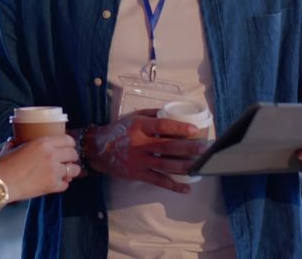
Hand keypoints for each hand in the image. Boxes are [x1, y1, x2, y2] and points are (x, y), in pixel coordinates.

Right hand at [0, 134, 79, 201]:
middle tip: (67, 160)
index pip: (68, 140)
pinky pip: (66, 185)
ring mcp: (54, 171)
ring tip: (65, 173)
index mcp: (43, 143)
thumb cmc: (4, 166)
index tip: (69, 146)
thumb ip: (16, 142)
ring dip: (71, 171)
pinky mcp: (53, 185)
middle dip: (72, 157)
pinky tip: (57, 183)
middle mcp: (52, 155)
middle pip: (74, 154)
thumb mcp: (10, 148)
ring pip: (74, 170)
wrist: (2, 183)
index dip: (70, 144)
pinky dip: (62, 184)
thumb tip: (14, 140)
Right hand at [86, 109, 207, 193]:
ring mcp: (138, 160)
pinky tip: (186, 188)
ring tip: (200, 167)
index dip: (179, 127)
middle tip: (204, 149)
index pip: (161, 126)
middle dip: (188, 148)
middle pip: (167, 146)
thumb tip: (173, 113)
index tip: (194, 129)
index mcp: (139, 126)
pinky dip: (173, 185)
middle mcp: (139, 143)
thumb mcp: (133, 117)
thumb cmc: (119, 130)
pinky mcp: (137, 174)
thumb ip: (152, 114)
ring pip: (165, 164)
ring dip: (184, 166)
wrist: (97, 149)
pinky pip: (158, 180)